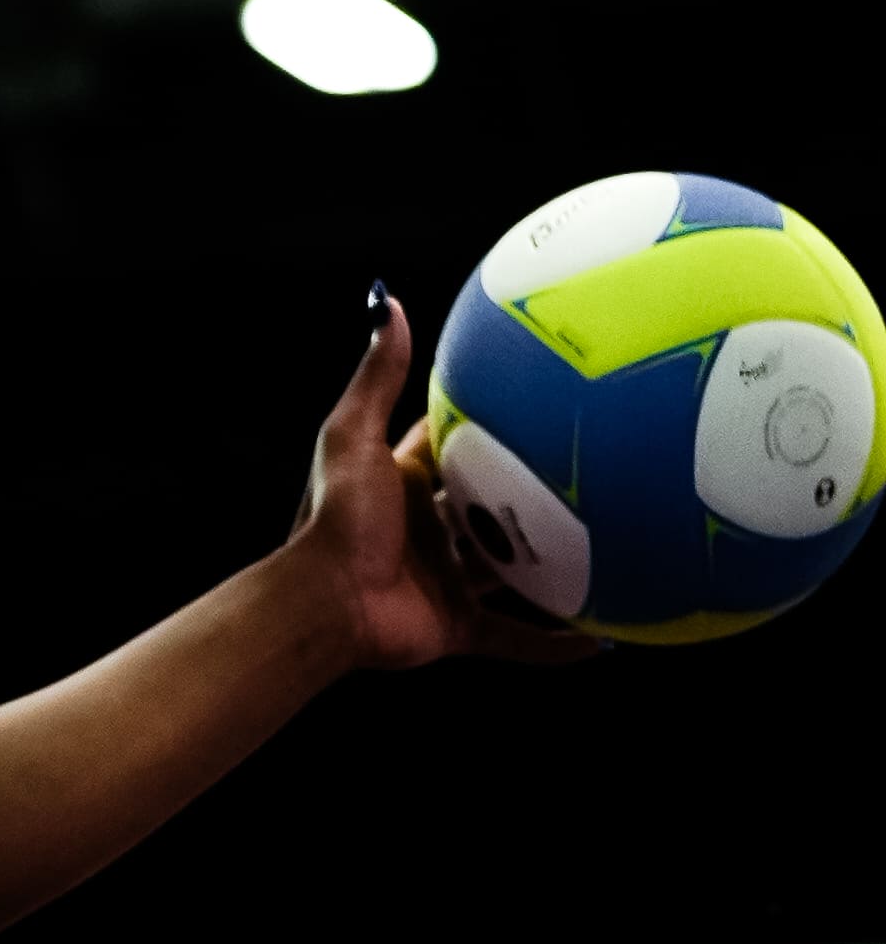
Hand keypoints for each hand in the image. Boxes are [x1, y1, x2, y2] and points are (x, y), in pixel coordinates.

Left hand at [291, 288, 599, 675]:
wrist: (325, 606)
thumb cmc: (334, 519)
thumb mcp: (354, 436)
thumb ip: (378, 375)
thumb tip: (386, 299)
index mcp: (408, 482)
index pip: (454, 442)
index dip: (492, 420)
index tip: (540, 394)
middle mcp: (431, 530)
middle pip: (494, 506)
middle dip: (538, 492)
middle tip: (600, 470)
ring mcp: (447, 581)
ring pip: (514, 572)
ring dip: (558, 565)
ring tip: (618, 550)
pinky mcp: (457, 627)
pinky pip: (518, 638)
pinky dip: (557, 644)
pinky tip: (605, 639)